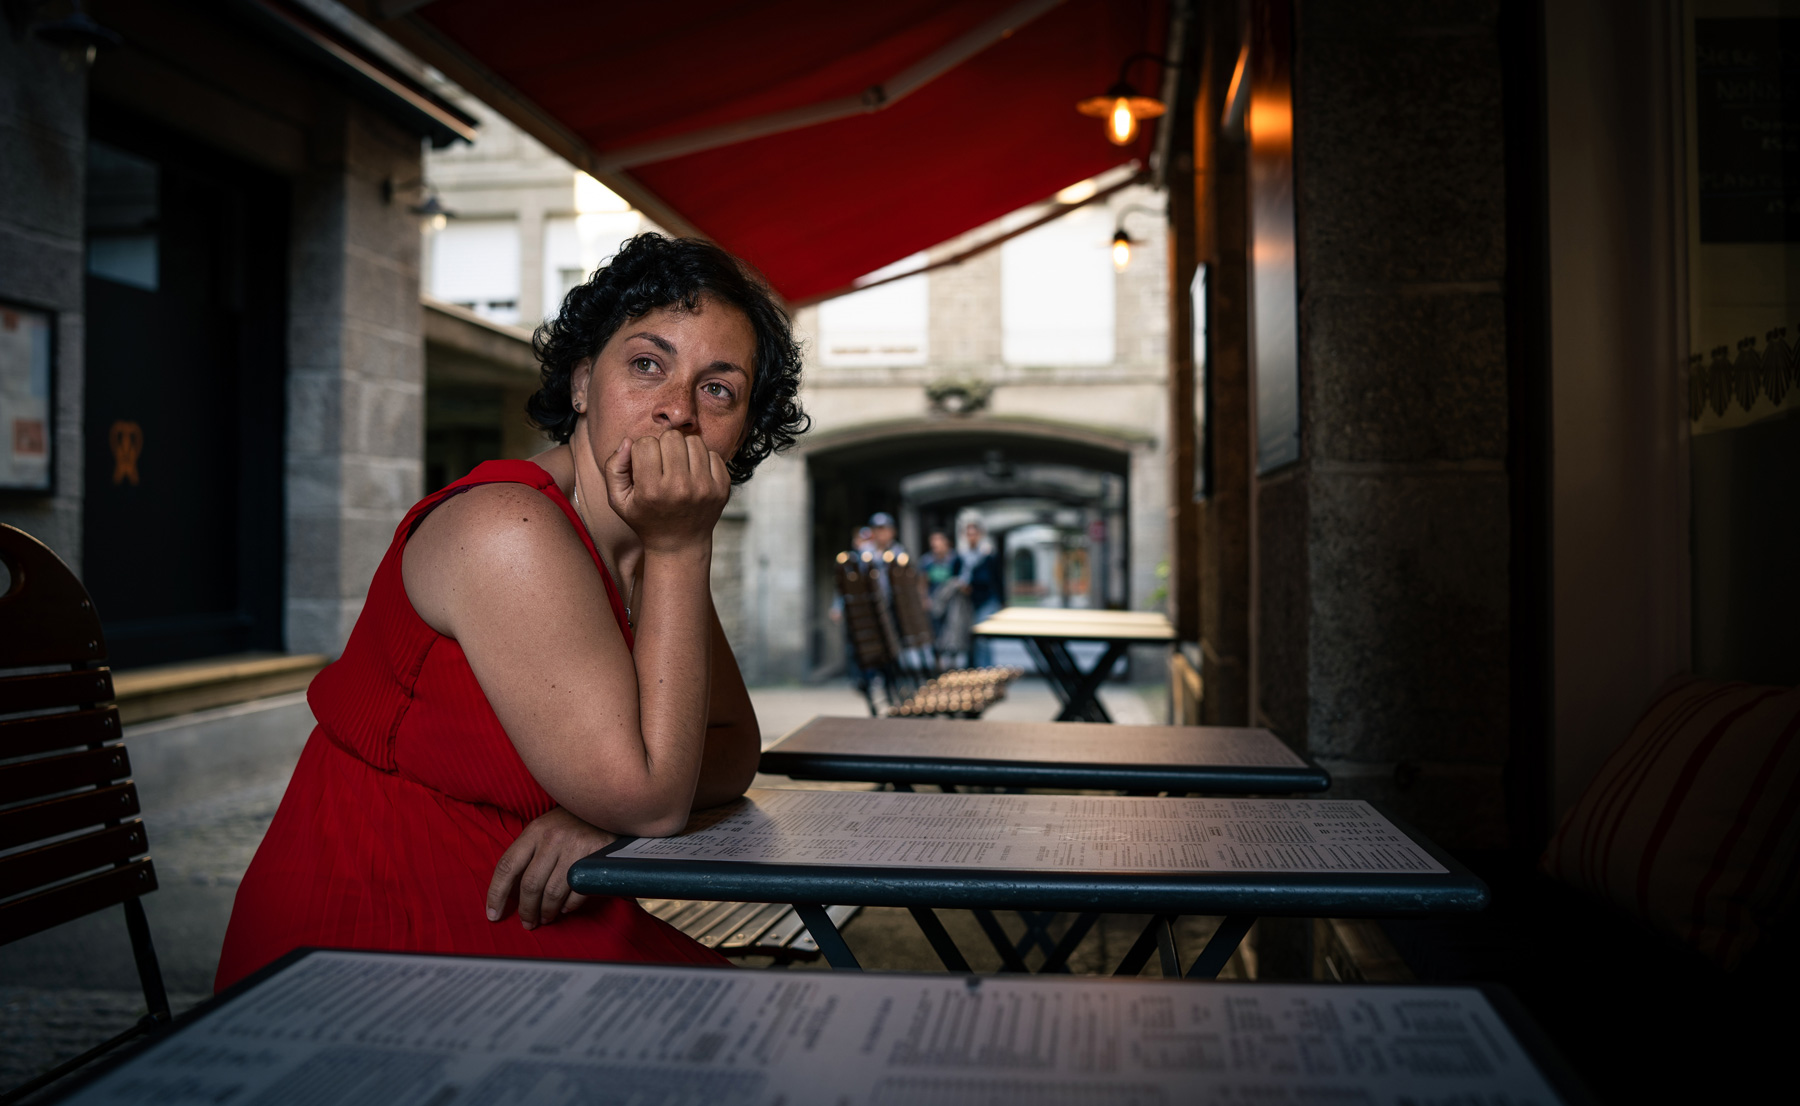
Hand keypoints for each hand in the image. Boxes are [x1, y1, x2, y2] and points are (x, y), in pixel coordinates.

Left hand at [486, 806, 614, 929]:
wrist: (606, 806)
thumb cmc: (569, 822)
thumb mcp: (543, 828)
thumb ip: (527, 853)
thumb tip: (510, 890)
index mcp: (534, 831)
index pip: (507, 867)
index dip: (496, 894)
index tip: (493, 914)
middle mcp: (552, 839)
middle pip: (531, 885)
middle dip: (526, 910)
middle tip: (528, 922)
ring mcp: (575, 847)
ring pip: (553, 892)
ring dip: (547, 912)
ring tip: (546, 918)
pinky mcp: (596, 856)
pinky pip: (578, 891)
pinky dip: (570, 905)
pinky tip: (565, 908)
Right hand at [602, 429, 730, 553]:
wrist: (680, 545)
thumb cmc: (646, 519)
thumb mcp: (619, 501)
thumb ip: (614, 468)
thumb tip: (627, 441)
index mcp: (652, 490)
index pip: (645, 443)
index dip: (641, 451)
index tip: (645, 466)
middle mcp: (680, 488)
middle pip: (671, 437)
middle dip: (664, 446)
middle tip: (663, 464)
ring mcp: (705, 488)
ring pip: (693, 441)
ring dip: (684, 450)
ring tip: (678, 467)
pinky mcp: (722, 488)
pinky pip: (713, 454)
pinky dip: (702, 460)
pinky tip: (694, 475)